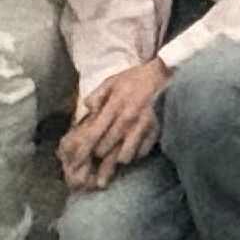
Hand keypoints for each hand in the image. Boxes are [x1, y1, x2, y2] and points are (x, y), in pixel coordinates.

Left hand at [57, 58, 167, 188]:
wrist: (163, 74)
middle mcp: (127, 118)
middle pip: (107, 149)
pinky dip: (134, 155)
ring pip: (124, 155)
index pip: (94, 133)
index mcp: (114, 105)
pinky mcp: (156, 131)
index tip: (75, 163)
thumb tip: (87, 109)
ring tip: (111, 163)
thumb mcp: (112, 81)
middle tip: (92, 166)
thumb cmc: (135, 79)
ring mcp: (143, 126)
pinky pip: (142, 152)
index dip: (83, 150)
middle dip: (97, 159)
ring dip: (116, 160)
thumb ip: (96, 95)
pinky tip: (130, 152)